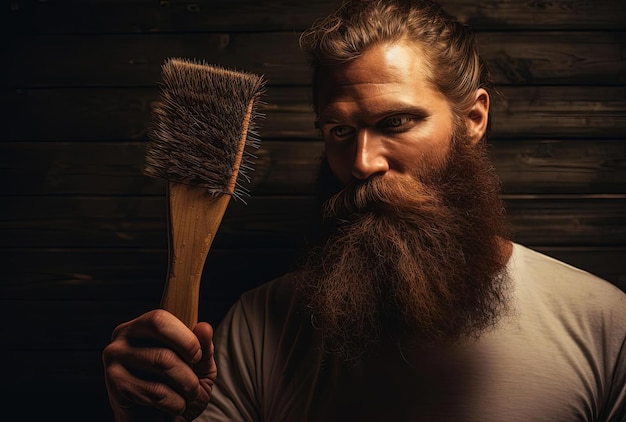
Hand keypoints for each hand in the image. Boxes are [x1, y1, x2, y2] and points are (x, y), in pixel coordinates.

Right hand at [102, 309, 216, 420]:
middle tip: (195, 377)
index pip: (162, 317)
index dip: (186, 336)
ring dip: (187, 384)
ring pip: (163, 360)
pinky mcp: (115, 384)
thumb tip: (204, 327)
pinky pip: (156, 390)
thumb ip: (203, 347)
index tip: (198, 356)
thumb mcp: (198, 368)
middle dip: (187, 354)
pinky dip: (175, 403)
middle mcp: (123, 337)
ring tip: (188, 396)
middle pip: (159, 327)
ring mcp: (115, 358)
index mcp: (142, 326)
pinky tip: (173, 407)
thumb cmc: (177, 391)